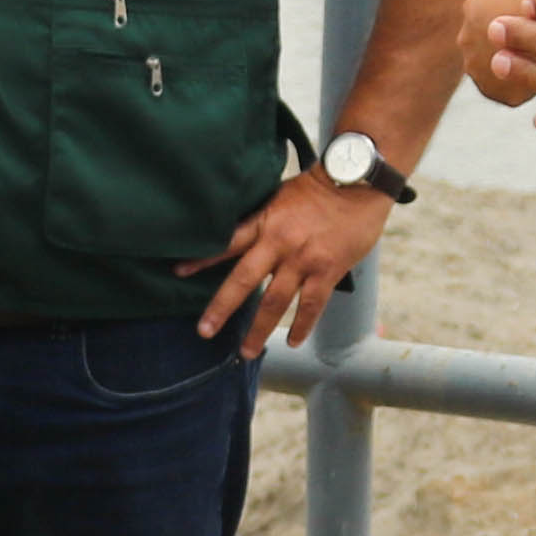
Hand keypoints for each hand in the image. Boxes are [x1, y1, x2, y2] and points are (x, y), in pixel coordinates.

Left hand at [189, 164, 389, 356]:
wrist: (357, 183)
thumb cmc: (317, 189)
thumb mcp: (279, 197)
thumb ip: (261, 219)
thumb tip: (239, 236)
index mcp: (264, 222)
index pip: (227, 243)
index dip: (202, 258)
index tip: (178, 273)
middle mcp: (279, 243)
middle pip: (244, 280)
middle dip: (221, 308)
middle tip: (204, 331)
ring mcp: (304, 259)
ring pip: (275, 301)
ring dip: (259, 329)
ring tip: (247, 352)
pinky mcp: (328, 270)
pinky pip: (311, 305)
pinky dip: (302, 326)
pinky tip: (292, 341)